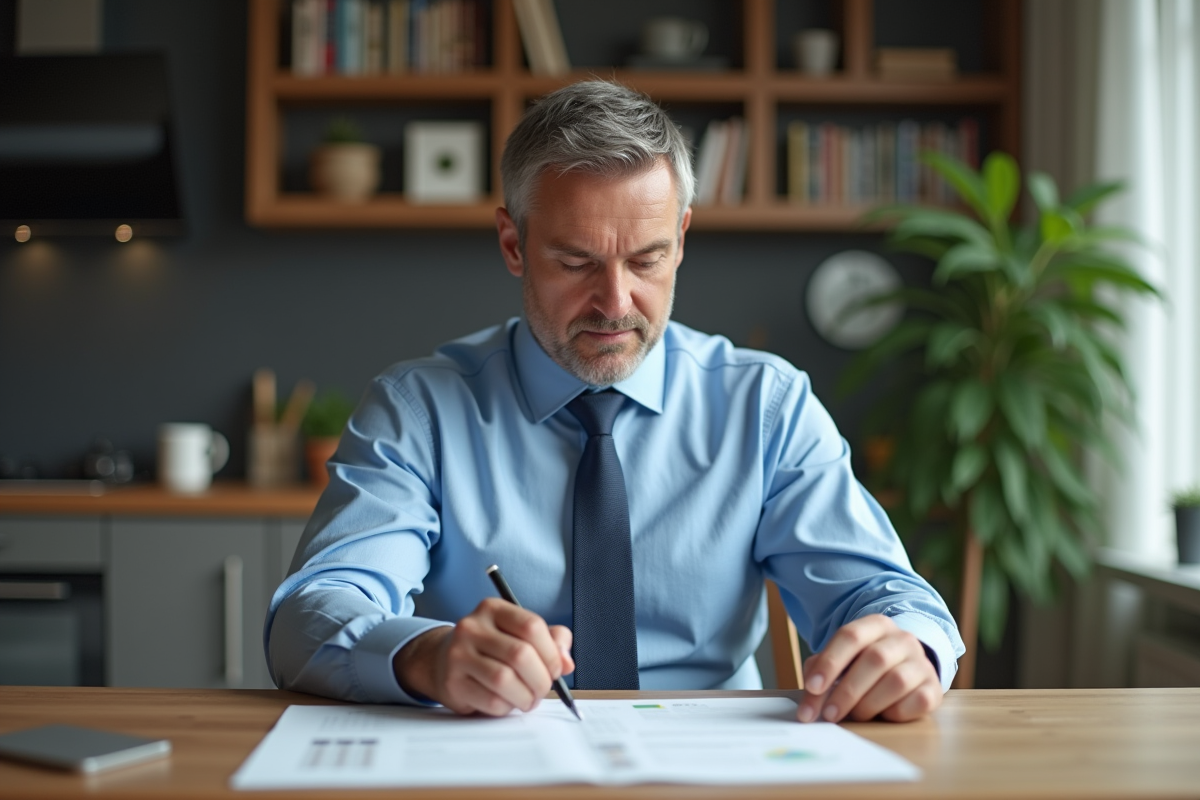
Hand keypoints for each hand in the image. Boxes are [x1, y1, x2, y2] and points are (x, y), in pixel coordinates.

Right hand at [393, 598, 574, 716]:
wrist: (442, 660)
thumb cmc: (490, 649)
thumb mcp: (519, 635)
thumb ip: (551, 642)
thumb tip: (567, 663)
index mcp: (493, 609)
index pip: (531, 626)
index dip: (551, 653)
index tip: (556, 669)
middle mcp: (472, 627)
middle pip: (520, 655)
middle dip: (541, 679)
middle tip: (543, 689)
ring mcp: (458, 654)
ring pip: (504, 680)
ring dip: (525, 697)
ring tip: (528, 699)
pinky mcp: (452, 682)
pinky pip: (490, 701)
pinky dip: (506, 708)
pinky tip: (506, 703)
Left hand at [797, 614, 941, 723]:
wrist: (905, 667)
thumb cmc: (863, 665)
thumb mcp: (841, 659)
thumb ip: (820, 672)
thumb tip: (808, 703)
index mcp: (876, 625)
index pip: (850, 636)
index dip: (829, 662)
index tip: (812, 687)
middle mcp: (902, 639)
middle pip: (875, 659)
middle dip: (847, 690)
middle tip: (829, 715)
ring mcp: (922, 663)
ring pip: (896, 681)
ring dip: (869, 704)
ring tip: (854, 716)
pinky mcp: (934, 688)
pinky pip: (916, 702)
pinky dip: (895, 713)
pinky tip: (883, 714)